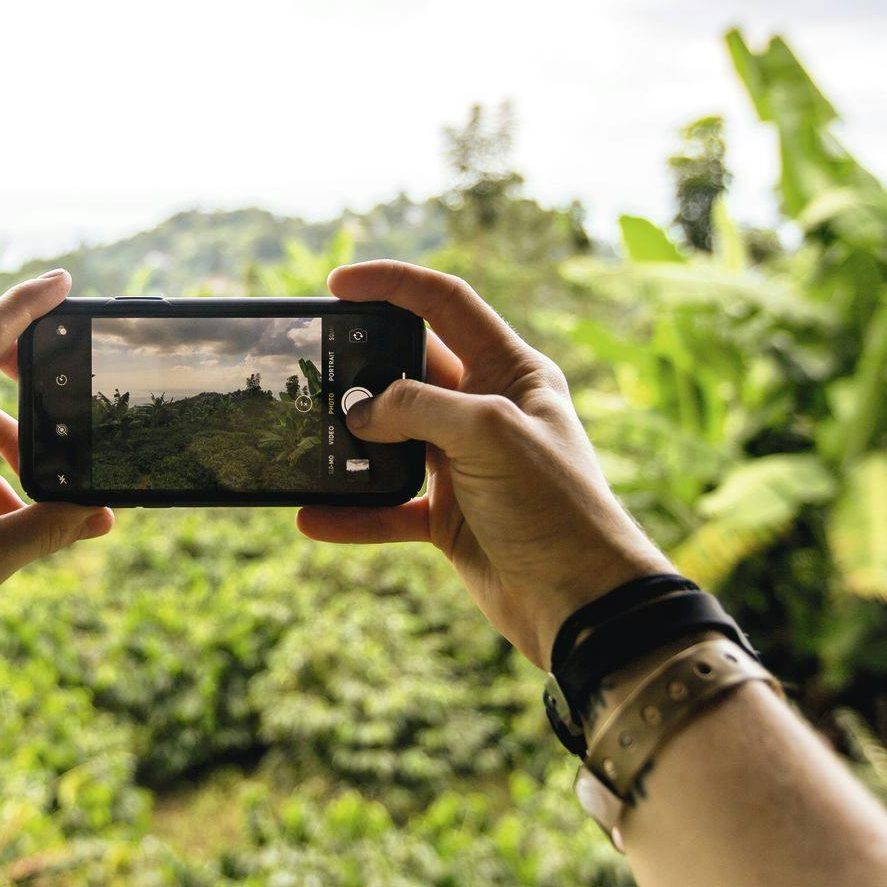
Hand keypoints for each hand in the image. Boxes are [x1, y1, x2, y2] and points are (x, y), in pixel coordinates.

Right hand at [299, 261, 669, 669]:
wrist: (582, 603)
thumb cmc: (555, 506)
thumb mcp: (488, 433)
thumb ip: (417, 406)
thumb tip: (358, 412)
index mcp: (513, 371)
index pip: (446, 304)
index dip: (393, 284)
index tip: (337, 284)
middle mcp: (486, 411)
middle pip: (409, 370)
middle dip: (360, 368)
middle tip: (311, 369)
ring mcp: (465, 465)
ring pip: (390, 438)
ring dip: (349, 442)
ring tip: (304, 440)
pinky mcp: (447, 517)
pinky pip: (386, 507)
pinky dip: (353, 513)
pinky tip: (314, 516)